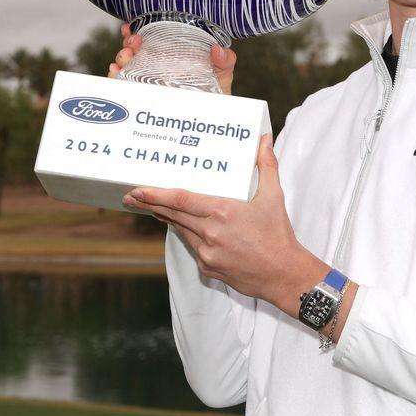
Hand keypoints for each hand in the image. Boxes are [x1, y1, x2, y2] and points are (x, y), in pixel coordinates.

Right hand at [109, 21, 237, 94]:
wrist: (212, 122)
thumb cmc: (214, 96)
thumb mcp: (222, 75)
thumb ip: (224, 61)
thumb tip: (218, 49)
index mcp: (169, 59)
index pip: (148, 41)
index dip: (137, 32)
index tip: (132, 26)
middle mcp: (153, 71)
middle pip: (132, 52)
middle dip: (129, 43)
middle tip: (134, 42)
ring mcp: (146, 85)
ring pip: (124, 68)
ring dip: (122, 58)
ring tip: (128, 56)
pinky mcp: (141, 101)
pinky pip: (121, 88)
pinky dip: (115, 78)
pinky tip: (117, 72)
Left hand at [122, 133, 321, 308]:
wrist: (283, 275)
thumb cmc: (278, 236)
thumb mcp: (274, 197)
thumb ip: (266, 166)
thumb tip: (263, 140)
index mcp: (222, 212)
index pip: (180, 201)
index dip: (155, 195)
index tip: (137, 190)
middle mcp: (209, 233)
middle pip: (172, 215)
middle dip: (150, 205)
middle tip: (132, 196)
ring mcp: (206, 253)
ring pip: (182, 231)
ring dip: (171, 219)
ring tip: (157, 208)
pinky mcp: (208, 268)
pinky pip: (193, 248)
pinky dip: (190, 236)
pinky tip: (191, 230)